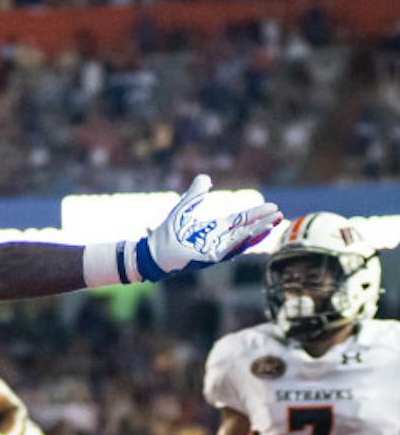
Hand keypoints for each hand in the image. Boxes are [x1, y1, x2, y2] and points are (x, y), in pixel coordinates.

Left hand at [135, 175, 280, 281]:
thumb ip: (196, 192)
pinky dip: (237, 242)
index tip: (274, 207)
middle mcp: (220, 239)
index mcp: (218, 228)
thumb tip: (206, 177)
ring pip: (241, 241)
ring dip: (256, 233)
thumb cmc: (170, 231)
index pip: (243, 219)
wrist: (154, 249)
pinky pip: (226, 250)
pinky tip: (248, 234)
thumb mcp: (186, 206)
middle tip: (280, 214)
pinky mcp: (208, 257)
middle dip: (264, 222)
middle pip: (247, 229)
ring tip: (271, 225)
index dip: (258, 213)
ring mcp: (216, 249)